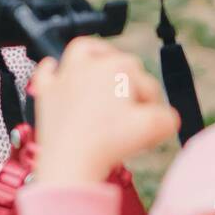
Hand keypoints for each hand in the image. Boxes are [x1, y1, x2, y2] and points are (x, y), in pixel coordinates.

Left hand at [30, 37, 180, 185]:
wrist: (72, 162)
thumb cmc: (109, 143)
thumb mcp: (154, 128)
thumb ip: (168, 117)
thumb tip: (166, 117)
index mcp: (117, 68)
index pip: (146, 81)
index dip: (152, 102)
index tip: (149, 122)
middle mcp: (89, 65)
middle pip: (120, 63)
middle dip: (130, 83)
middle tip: (131, 108)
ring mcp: (65, 78)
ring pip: (81, 51)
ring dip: (94, 57)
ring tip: (102, 70)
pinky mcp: (47, 94)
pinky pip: (47, 72)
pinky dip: (54, 71)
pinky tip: (60, 77)